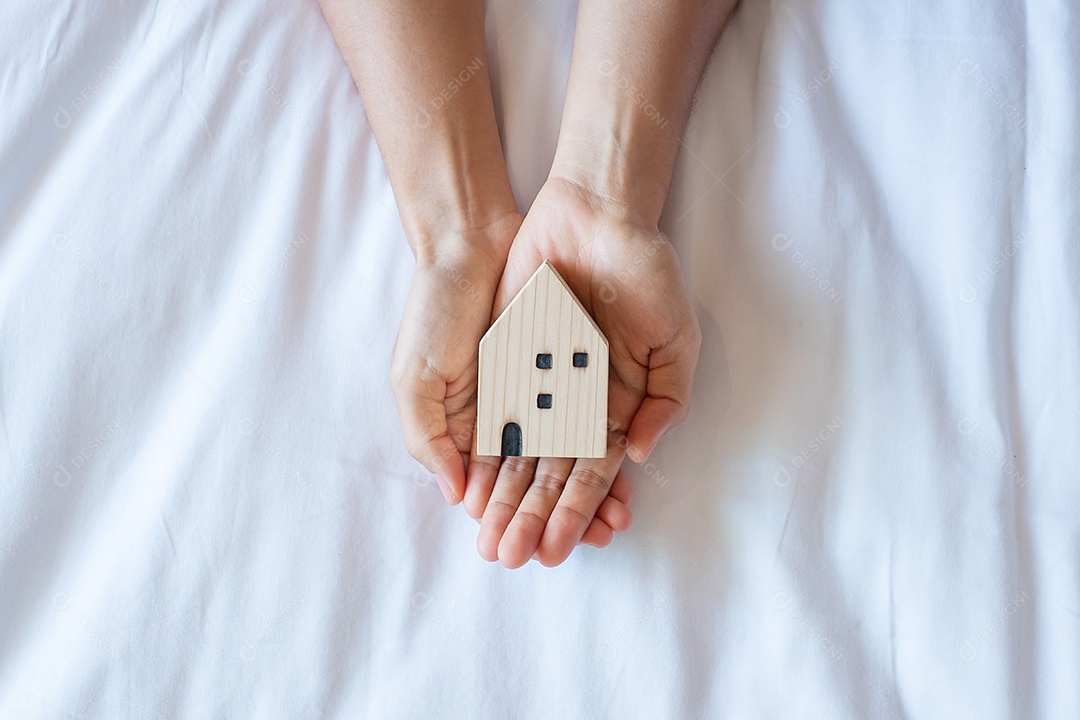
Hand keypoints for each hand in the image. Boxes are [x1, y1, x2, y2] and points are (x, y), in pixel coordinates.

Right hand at [391, 214, 635, 552]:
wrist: (472, 241)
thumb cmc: (434, 310)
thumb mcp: (415, 377)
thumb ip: (430, 437)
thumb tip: (456, 494)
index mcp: (465, 427)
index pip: (492, 488)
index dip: (509, 520)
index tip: (525, 553)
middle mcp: (507, 416)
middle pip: (536, 480)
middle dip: (553, 519)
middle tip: (573, 552)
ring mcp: (541, 391)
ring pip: (569, 454)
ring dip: (588, 494)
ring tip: (611, 527)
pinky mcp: (570, 365)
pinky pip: (593, 413)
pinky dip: (607, 445)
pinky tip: (626, 472)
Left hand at [464, 177, 701, 566]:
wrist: (594, 214)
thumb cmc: (645, 273)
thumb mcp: (675, 338)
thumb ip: (665, 400)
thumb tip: (638, 456)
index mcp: (617, 404)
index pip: (594, 473)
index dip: (577, 513)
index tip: (556, 549)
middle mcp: (575, 403)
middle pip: (551, 473)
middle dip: (532, 517)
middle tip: (512, 557)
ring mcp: (539, 383)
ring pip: (519, 453)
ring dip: (505, 498)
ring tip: (490, 539)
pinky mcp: (506, 360)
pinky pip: (493, 412)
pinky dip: (483, 452)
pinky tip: (471, 488)